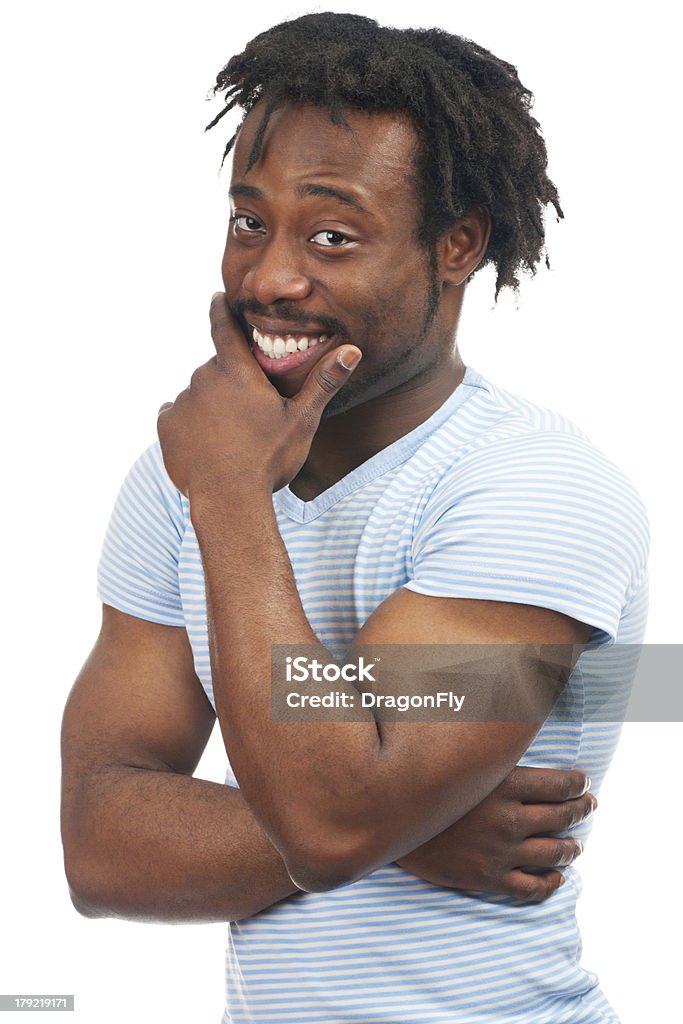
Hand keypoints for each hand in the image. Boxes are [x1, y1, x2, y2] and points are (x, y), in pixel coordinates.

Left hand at [157, 293, 361, 498]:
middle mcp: (203, 378)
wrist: (229, 501)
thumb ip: (324, 382)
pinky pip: (177, 415)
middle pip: (216, 370)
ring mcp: (182, 402)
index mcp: (237, 371)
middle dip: (229, 383)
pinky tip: (207, 446)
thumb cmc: (269, 459)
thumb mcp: (302, 420)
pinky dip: (190, 425)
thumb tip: (353, 351)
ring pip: (198, 394)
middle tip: (248, 413)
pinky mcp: (165, 426)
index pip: (223, 326)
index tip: (217, 297)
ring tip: (230, 437)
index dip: (221, 309)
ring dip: (210, 406)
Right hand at [396, 766, 595, 901]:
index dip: (578, 783)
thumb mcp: (463, 763)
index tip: (583, 781)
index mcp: (504, 784)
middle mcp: (508, 818)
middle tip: (589, 806)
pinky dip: (551, 884)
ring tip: (576, 844)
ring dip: (572, 848)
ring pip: (555, 853)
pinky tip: (556, 877)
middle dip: (582, 810)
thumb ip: (494, 756)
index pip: (560, 784)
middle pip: (563, 816)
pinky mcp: (489, 877)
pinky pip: (532, 888)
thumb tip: (516, 738)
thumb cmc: (427, 786)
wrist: (389, 822)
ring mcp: (500, 851)